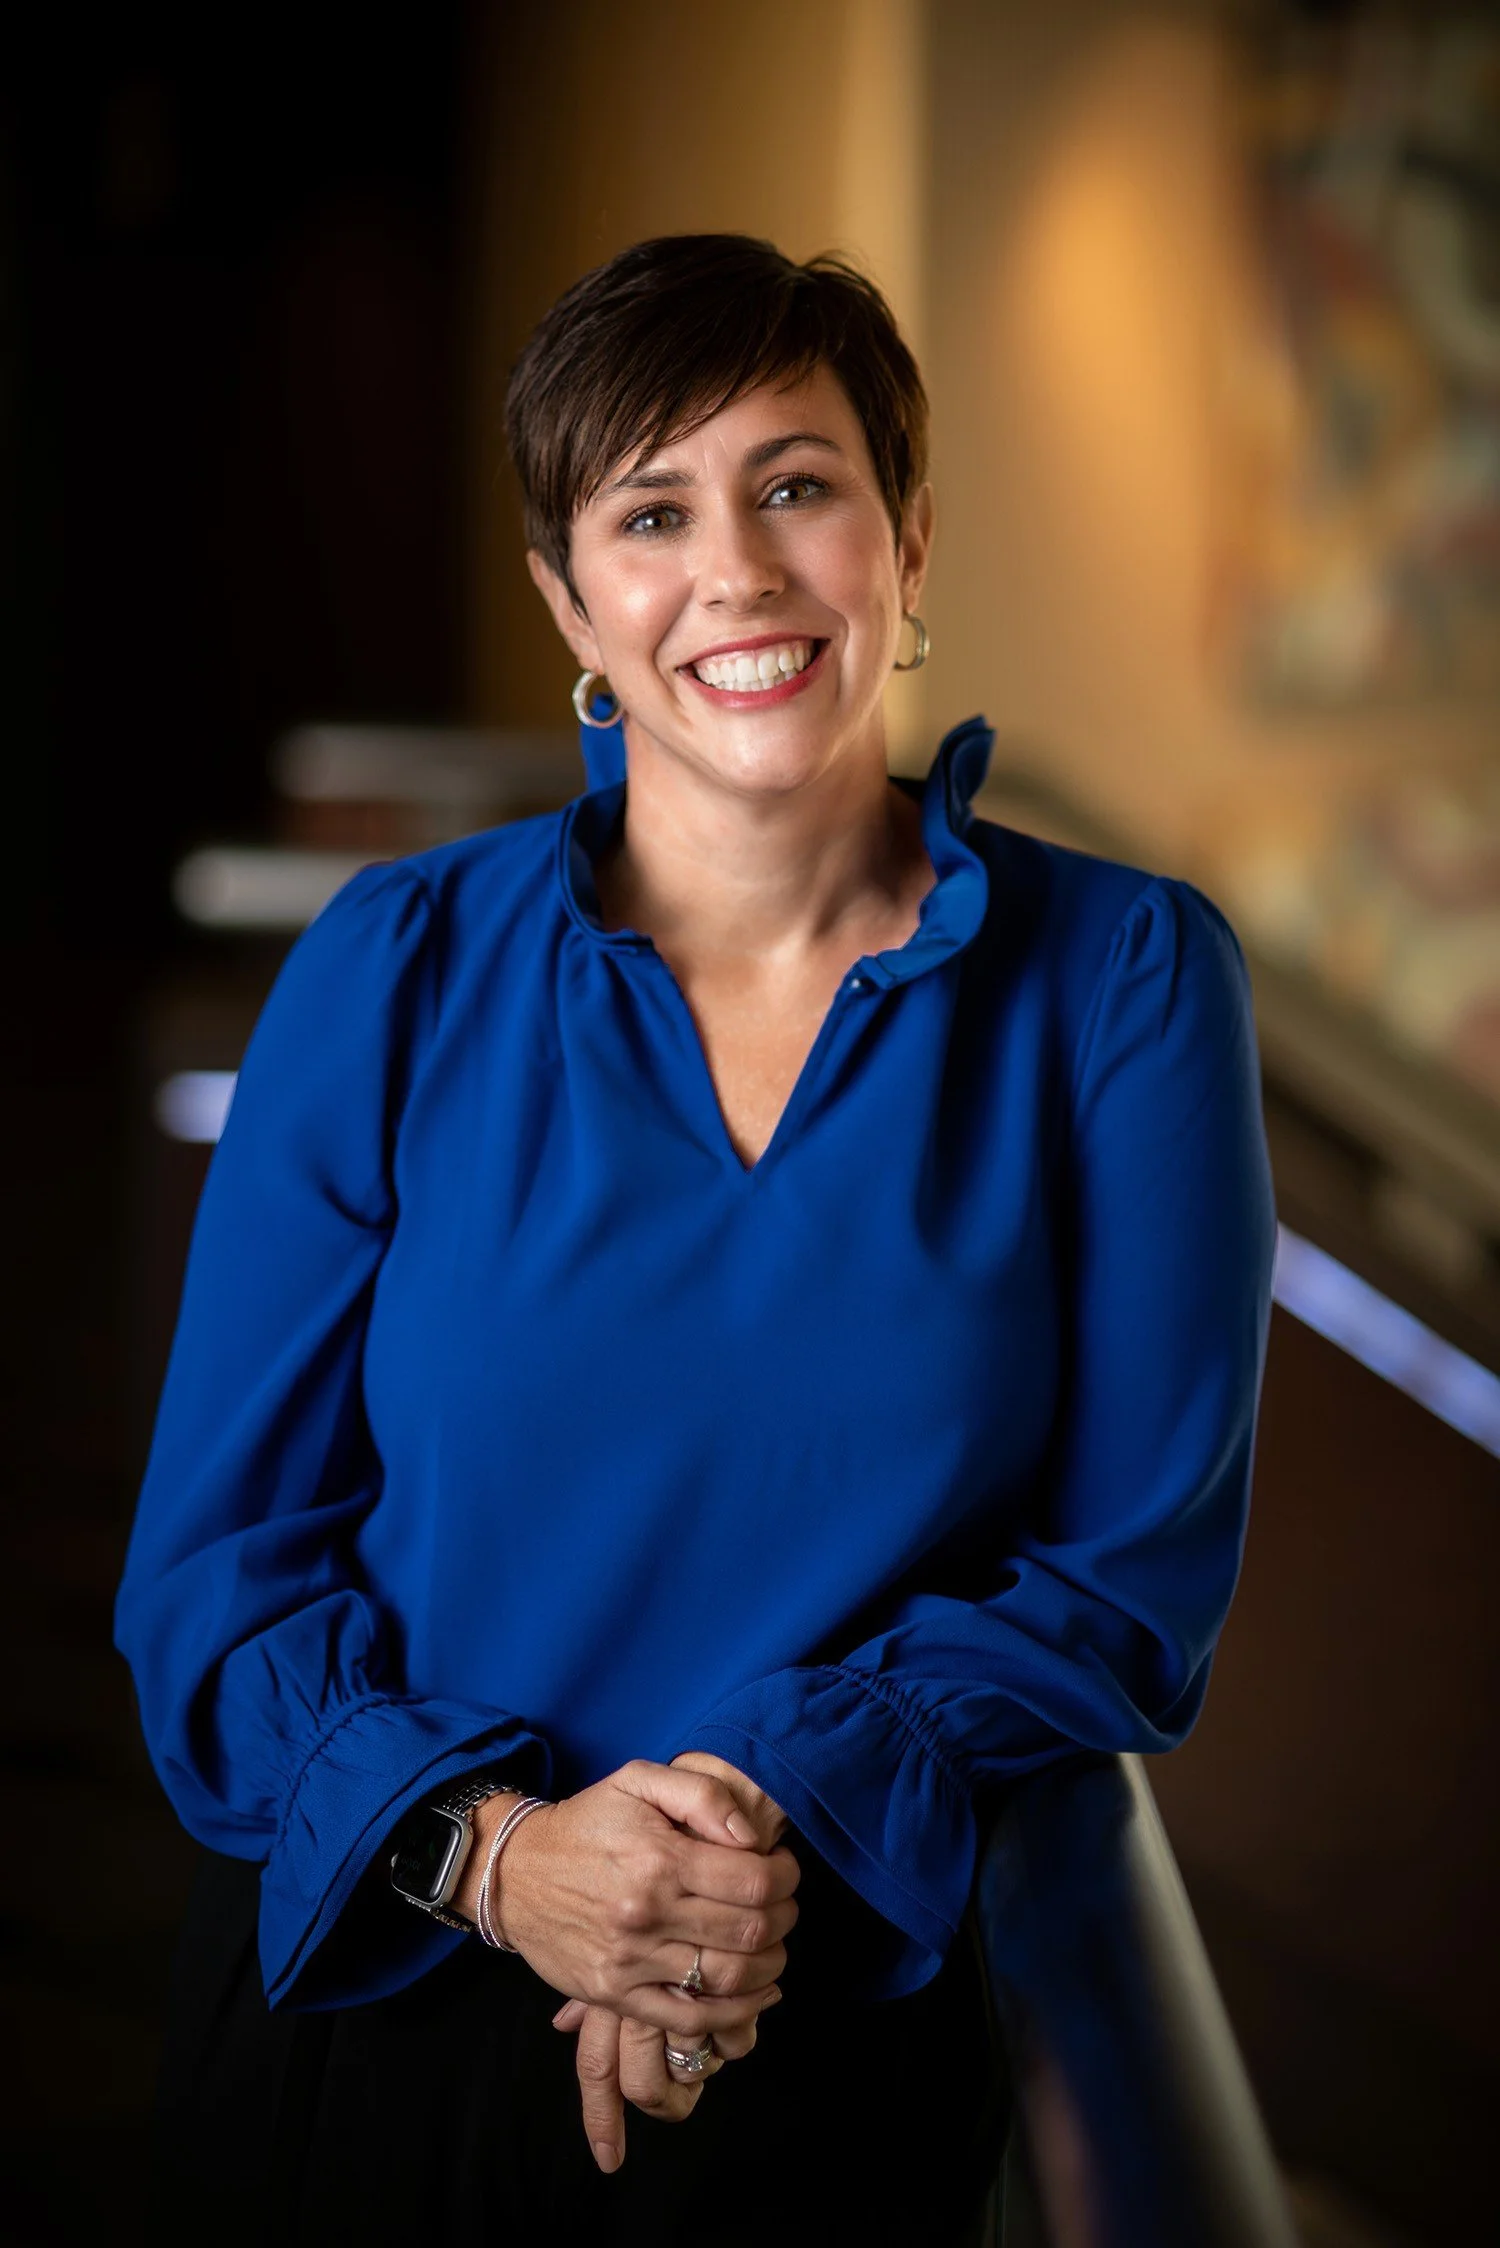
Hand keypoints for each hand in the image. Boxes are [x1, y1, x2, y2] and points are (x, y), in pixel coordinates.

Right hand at [453, 1759, 798, 2043]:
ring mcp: (630, 1962)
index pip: (754, 1881)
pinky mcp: (615, 1995)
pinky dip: (734, 2014)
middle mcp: (646, 1913)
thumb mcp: (638, 1781)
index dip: (785, 1877)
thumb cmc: (586, 1823)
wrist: (515, 1873)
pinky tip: (754, 1995)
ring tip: (772, 1946)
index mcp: (658, 1858)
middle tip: (784, 1906)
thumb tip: (750, 1836)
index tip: (784, 1870)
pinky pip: (689, 2020)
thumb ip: (701, 1794)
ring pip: (728, 1979)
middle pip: (749, 1932)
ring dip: (770, 1967)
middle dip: (783, 1919)